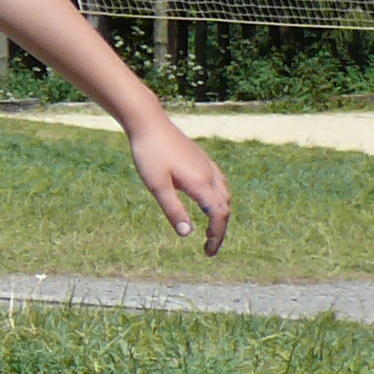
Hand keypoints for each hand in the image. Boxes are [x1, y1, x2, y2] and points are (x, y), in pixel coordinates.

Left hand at [131, 113, 232, 256]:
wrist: (148, 122)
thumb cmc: (148, 153)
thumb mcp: (156, 185)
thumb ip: (173, 210)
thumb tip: (187, 235)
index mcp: (200, 183)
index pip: (218, 215)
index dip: (217, 236)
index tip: (208, 251)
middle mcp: (209, 174)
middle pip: (224, 207)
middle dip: (220, 229)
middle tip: (209, 246)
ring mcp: (207, 165)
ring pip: (225, 194)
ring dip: (222, 213)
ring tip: (211, 228)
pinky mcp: (201, 158)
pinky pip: (220, 183)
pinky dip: (219, 198)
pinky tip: (209, 200)